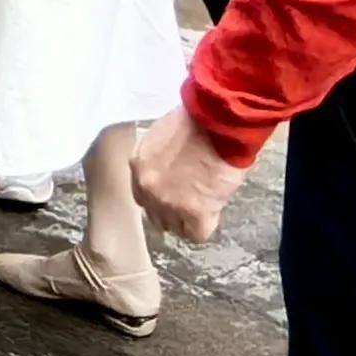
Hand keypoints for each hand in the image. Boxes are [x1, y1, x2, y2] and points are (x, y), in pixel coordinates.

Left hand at [134, 107, 253, 242]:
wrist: (217, 123)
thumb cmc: (197, 121)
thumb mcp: (163, 135)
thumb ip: (159, 158)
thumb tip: (169, 170)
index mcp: (138, 164)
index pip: (141, 195)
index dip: (158, 197)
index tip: (172, 194)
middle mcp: (148, 187)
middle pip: (154, 215)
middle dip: (171, 212)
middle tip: (189, 202)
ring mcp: (169, 203)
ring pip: (174, 227)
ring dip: (188, 219)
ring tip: (204, 205)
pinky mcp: (195, 212)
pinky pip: (196, 234)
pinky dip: (205, 227)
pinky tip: (213, 212)